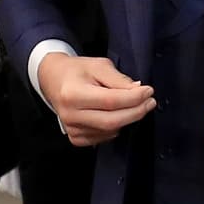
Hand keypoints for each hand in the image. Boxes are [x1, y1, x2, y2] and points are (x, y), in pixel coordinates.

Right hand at [38, 54, 155, 146]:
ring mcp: (71, 129)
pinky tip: (117, 115)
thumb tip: (138, 90)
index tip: (149, 91)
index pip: (111, 101)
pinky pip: (103, 138)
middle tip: (150, 102)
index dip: (134, 98)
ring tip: (135, 105)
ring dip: (127, 119)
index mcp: (73, 93)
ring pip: (110, 131)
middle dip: (136, 112)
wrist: (53, 80)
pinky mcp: (75, 138)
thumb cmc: (76, 71)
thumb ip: (118, 79)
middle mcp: (70, 114)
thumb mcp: (98, 65)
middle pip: (112, 121)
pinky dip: (115, 128)